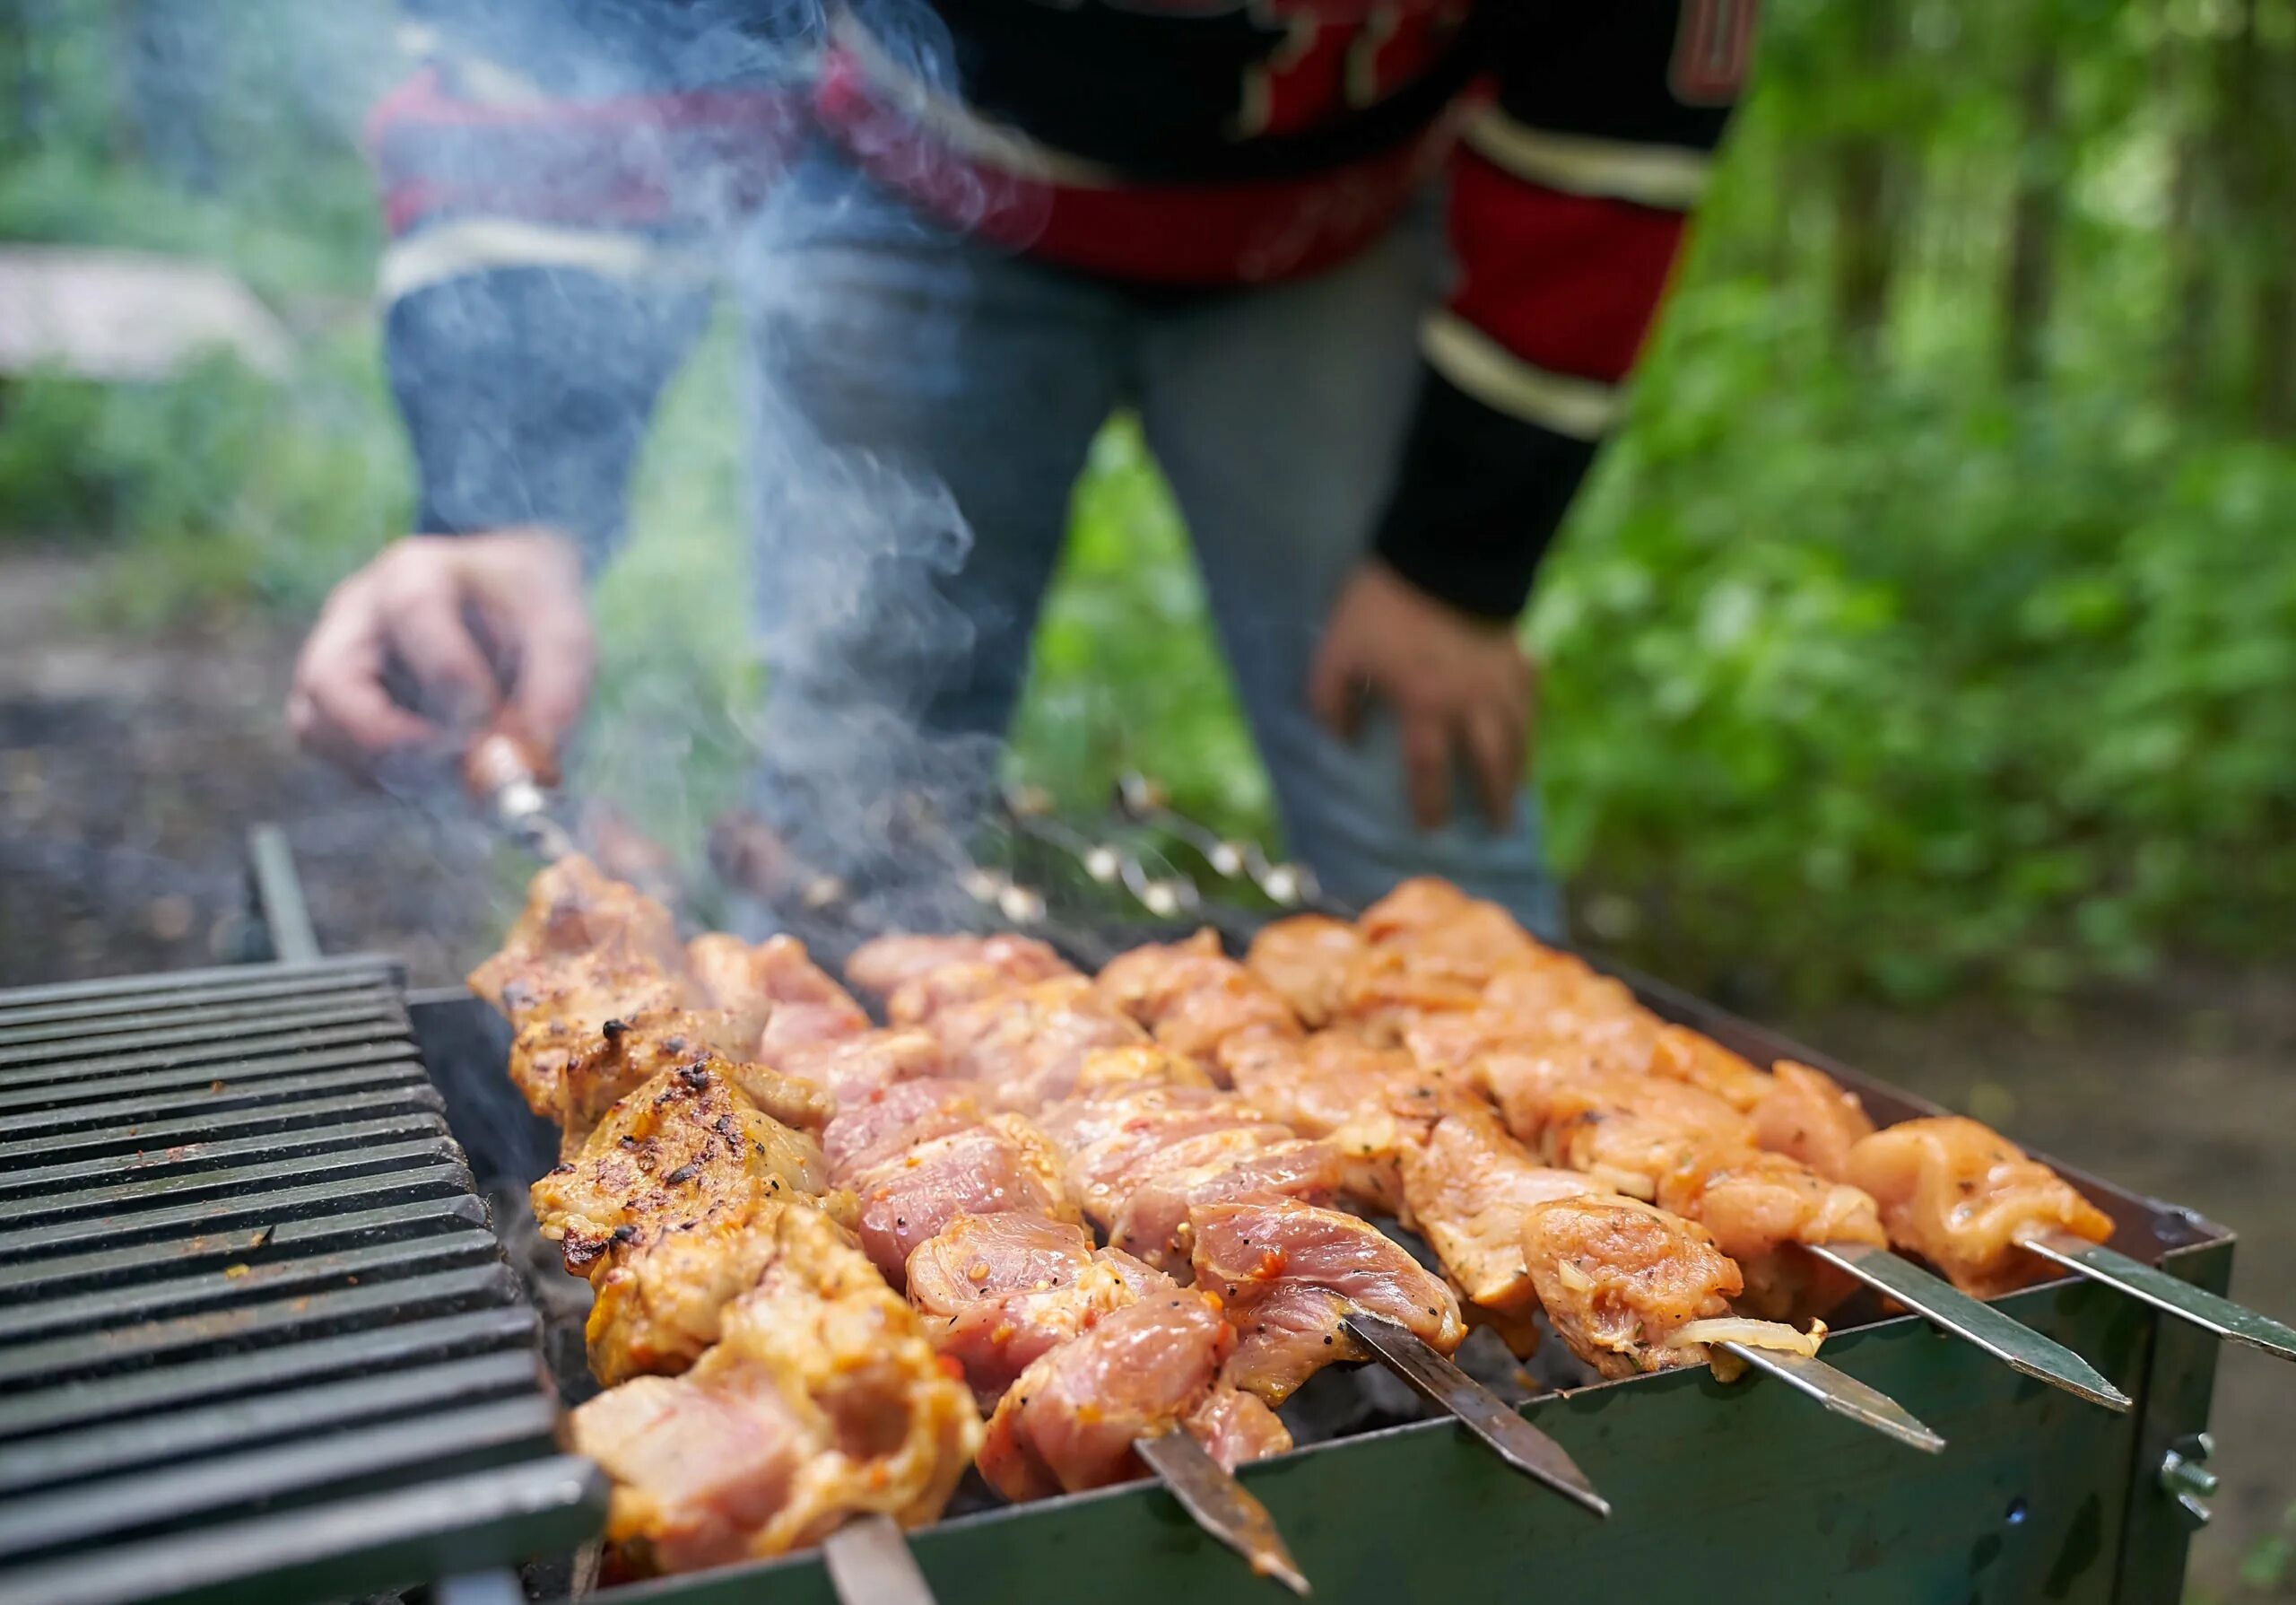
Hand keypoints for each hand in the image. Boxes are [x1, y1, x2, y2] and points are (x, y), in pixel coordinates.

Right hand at [288, 528, 593, 770]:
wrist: (503, 604)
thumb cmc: (528, 615)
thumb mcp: (563, 634)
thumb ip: (556, 693)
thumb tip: (528, 766)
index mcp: (415, 572)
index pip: (414, 611)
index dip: (451, 674)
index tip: (490, 722)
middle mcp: (355, 614)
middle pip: (329, 681)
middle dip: (389, 740)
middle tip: (451, 770)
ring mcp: (330, 660)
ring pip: (317, 727)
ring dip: (382, 768)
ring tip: (450, 776)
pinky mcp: (329, 707)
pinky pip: (328, 755)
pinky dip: (375, 780)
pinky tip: (431, 779)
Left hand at [1309, 561, 1534, 828]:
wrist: (1440, 551)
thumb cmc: (1382, 605)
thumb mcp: (1339, 651)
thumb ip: (1330, 701)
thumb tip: (1337, 740)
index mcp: (1428, 707)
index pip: (1431, 771)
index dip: (1431, 803)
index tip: (1432, 827)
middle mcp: (1473, 703)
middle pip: (1491, 763)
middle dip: (1495, 799)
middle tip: (1499, 827)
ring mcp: (1502, 678)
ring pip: (1520, 734)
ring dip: (1520, 767)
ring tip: (1519, 788)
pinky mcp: (1518, 651)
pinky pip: (1531, 694)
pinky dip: (1530, 717)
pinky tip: (1528, 726)